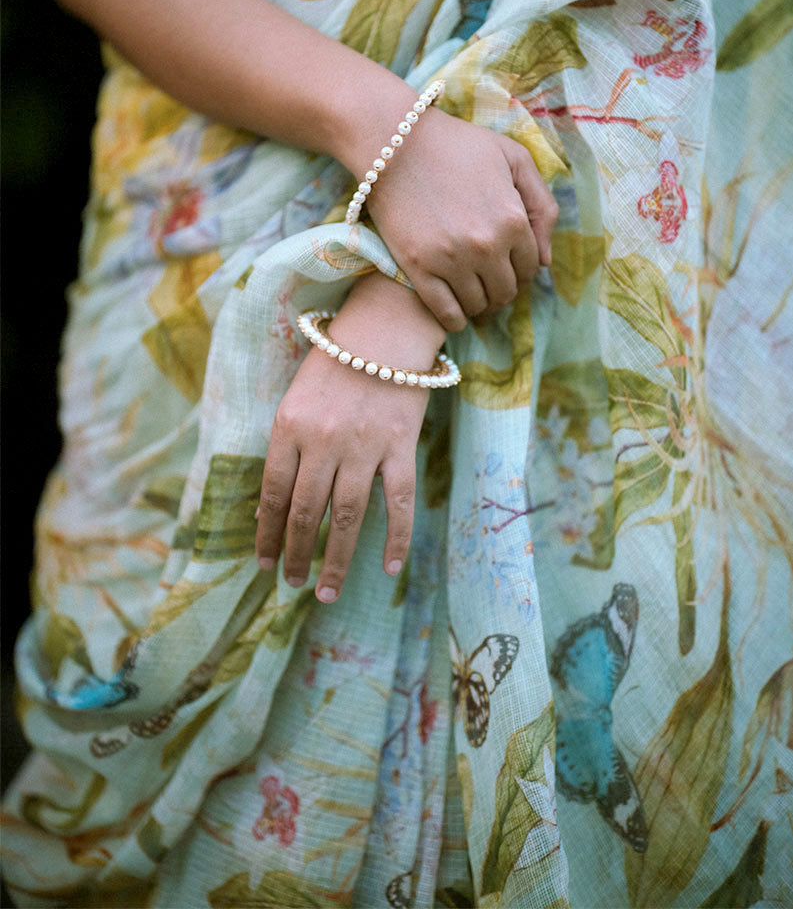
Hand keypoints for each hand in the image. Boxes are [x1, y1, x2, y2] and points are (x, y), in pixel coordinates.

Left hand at [255, 274, 443, 601]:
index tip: (262, 563)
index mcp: (288, 427)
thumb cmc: (334, 362)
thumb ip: (285, 448)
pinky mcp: (400, 447)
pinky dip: (396, 537)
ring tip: (326, 592)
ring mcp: (363, 446)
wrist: (384, 329)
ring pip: (345, 517)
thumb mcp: (295, 399)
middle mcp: (322, 441)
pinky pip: (398, 503)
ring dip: (335, 560)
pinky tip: (390, 566)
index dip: (265, 534)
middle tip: (291, 584)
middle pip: (304, 512)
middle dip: (294, 555)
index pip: (271, 494)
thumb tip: (271, 508)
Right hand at [363, 108, 558, 331]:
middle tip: (488, 280)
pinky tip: (455, 314)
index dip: (522, 269)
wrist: (394, 142)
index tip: (508, 265)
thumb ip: (541, 204)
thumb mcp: (513, 158)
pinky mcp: (418, 268)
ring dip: (479, 304)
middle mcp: (487, 246)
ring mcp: (451, 260)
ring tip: (471, 292)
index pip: (531, 268)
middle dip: (502, 289)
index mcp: (514, 220)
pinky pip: (446, 313)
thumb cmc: (456, 145)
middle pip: (506, 292)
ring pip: (478, 305)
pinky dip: (455, 320)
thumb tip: (546, 259)